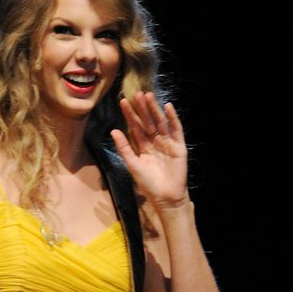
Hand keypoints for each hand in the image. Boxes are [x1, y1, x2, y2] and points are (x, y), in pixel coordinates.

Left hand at [110, 91, 188, 207]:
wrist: (166, 197)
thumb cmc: (148, 184)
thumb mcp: (133, 165)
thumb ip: (124, 148)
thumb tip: (113, 130)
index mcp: (143, 147)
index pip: (136, 127)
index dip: (130, 115)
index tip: (123, 102)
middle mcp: (155, 142)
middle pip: (148, 122)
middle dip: (142, 109)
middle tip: (136, 94)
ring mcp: (167, 143)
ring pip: (160, 122)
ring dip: (155, 109)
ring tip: (148, 96)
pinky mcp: (179, 146)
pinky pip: (176, 130)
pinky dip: (173, 119)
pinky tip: (168, 107)